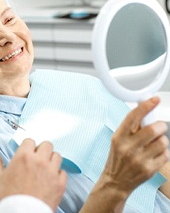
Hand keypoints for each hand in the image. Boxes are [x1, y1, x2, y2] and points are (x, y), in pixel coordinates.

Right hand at [0, 138, 66, 211]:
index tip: (27, 152)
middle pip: (47, 145)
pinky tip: (51, 179)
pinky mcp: (60, 183)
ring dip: (51, 160)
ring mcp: (51, 171)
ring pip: (57, 156)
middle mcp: (39, 160)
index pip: (30, 140)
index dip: (28, 146)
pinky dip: (58, 174)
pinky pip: (63, 172)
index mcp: (24, 156)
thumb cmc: (9, 198)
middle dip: (42, 150)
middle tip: (38, 158)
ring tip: (46, 168)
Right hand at [80, 97, 168, 212]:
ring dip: (162, 140)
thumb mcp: (117, 139)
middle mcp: (128, 147)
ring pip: (162, 142)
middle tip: (159, 126)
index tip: (155, 99)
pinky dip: (163, 152)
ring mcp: (139, 159)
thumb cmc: (117, 157)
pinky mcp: (149, 170)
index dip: (146, 106)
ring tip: (155, 143)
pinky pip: (165, 155)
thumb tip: (144, 111)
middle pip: (153, 129)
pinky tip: (154, 154)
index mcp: (119, 136)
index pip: (133, 117)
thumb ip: (130, 127)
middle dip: (160, 125)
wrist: (115, 181)